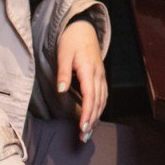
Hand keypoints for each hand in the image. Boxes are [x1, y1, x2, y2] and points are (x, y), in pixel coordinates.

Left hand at [56, 20, 106, 141]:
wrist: (82, 28)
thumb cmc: (71, 40)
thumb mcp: (63, 54)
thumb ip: (63, 72)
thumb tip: (61, 90)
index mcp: (89, 69)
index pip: (90, 96)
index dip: (87, 113)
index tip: (82, 127)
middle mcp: (98, 74)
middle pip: (98, 101)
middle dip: (92, 120)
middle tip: (83, 136)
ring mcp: (101, 76)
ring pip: (102, 100)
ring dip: (96, 117)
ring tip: (87, 132)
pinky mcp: (101, 77)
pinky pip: (103, 95)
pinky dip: (99, 108)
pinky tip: (94, 117)